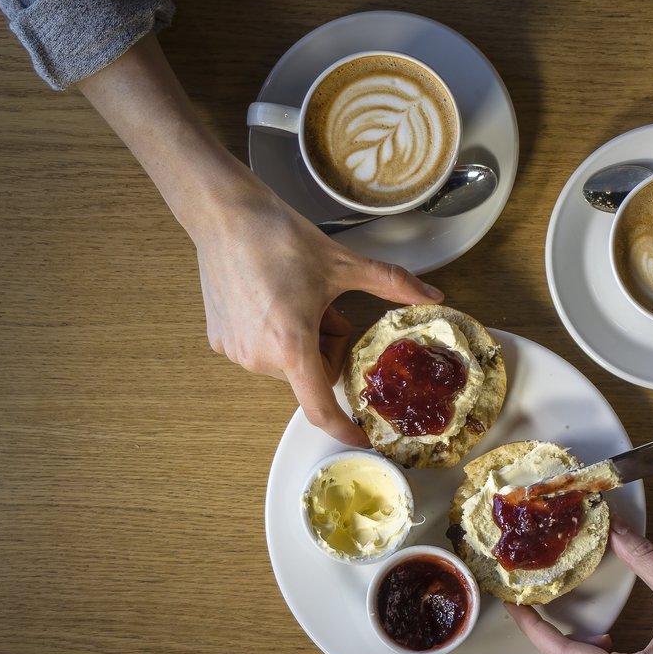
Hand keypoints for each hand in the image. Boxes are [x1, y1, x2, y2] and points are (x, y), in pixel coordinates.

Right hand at [76, 35, 441, 443]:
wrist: (225, 214)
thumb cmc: (280, 237)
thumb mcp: (343, 263)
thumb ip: (392, 285)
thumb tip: (433, 296)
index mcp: (292, 345)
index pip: (320, 407)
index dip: (343, 428)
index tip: (361, 439)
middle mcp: (259, 357)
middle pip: (312, 372)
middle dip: (327, 345)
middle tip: (322, 305)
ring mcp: (236, 351)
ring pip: (289, 361)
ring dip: (301, 338)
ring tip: (291, 296)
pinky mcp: (219, 341)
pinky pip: (262, 350)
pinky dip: (274, 332)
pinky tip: (268, 296)